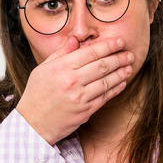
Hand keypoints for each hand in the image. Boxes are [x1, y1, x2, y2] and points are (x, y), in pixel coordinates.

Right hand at [15, 35, 133, 144]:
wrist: (33, 123)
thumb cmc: (36, 94)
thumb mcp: (42, 69)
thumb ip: (60, 53)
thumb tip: (75, 39)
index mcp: (61, 67)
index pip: (91, 52)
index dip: (109, 46)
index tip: (120, 41)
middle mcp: (72, 81)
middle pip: (102, 66)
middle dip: (119, 58)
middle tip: (129, 54)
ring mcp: (80, 97)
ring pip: (107, 81)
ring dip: (121, 73)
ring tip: (129, 67)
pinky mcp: (85, 111)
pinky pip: (104, 97)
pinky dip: (115, 89)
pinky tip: (122, 83)